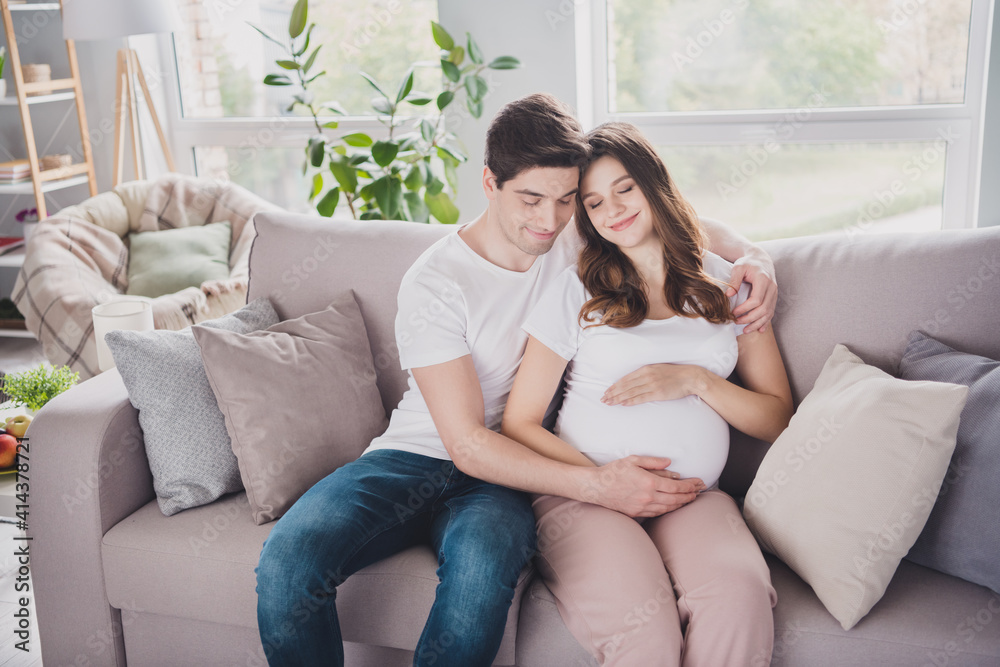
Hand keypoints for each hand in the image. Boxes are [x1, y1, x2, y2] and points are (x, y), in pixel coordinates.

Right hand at [579, 455, 704, 517]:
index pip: (675, 486)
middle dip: (689, 496)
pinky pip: (657, 513)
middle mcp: (647, 496)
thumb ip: (653, 462)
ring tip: (689, 499)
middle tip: (698, 492)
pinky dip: (668, 509)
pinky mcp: (637, 513)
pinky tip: (673, 506)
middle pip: (675, 499)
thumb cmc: (613, 471)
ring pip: (668, 508)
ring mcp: (642, 507)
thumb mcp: (633, 460)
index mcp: (648, 482)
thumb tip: (670, 464)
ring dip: (681, 504)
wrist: (596, 487)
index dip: (689, 486)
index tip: (698, 483)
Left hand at [602, 364, 701, 405]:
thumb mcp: (657, 369)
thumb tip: (633, 381)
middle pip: (625, 386)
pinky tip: (623, 404)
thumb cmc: (674, 374)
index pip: (626, 379)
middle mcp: (646, 376)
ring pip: (631, 392)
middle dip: (613, 393)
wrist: (690, 377)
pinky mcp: (658, 393)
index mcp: (645, 369)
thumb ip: (645, 374)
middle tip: (603, 399)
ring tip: (609, 403)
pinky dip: (631, 401)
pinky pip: (641, 398)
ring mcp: (652, 384)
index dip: (615, 386)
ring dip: (618, 398)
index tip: (606, 391)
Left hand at [728, 248, 776, 333]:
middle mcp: (772, 288)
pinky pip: (771, 312)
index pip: (756, 300)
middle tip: (737, 322)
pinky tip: (759, 329)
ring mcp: (774, 293)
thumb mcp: (738, 267)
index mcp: (763, 280)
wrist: (760, 260)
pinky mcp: (773, 298)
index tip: (733, 313)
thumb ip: (734, 280)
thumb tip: (729, 295)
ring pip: (769, 313)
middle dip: (750, 318)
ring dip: (757, 323)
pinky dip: (765, 322)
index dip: (745, 309)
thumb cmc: (748, 263)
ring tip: (745, 330)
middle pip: (764, 309)